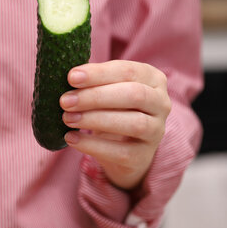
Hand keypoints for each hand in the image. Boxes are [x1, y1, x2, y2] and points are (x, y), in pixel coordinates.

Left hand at [59, 60, 171, 189]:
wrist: (123, 148)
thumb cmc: (111, 108)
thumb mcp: (106, 89)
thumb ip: (92, 82)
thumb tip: (69, 77)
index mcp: (152, 78)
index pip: (128, 71)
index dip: (99, 74)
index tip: (71, 77)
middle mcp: (161, 103)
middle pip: (134, 95)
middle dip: (96, 97)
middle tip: (65, 100)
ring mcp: (156, 131)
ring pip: (133, 123)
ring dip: (95, 120)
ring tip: (67, 118)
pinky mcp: (143, 156)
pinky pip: (120, 152)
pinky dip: (92, 145)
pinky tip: (71, 138)